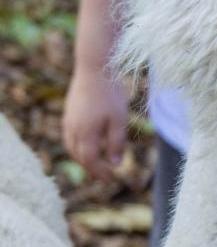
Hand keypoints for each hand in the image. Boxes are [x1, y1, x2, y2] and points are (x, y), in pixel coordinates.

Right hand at [63, 67, 128, 181]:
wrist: (94, 67)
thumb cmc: (110, 93)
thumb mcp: (119, 119)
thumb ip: (116, 143)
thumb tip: (114, 164)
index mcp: (85, 133)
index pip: (89, 160)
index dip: (98, 172)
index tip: (109, 180)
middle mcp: (73, 128)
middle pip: (78, 155)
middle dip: (90, 167)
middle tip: (102, 175)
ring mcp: (68, 118)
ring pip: (71, 145)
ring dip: (81, 157)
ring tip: (93, 162)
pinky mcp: (69, 110)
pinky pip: (69, 134)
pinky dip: (76, 144)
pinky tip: (85, 142)